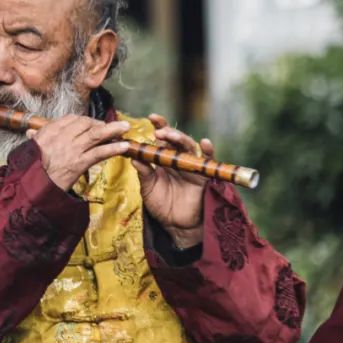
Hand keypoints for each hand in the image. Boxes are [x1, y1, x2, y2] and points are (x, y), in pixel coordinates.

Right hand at [31, 114, 132, 191]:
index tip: (91, 123)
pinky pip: (99, 153)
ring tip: (125, 127)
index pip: (71, 119)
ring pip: (95, 135)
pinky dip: (113, 148)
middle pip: (85, 124)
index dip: (84, 120)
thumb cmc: (30, 170)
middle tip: (110, 127)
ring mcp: (72, 150)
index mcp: (49, 132)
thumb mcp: (29, 150)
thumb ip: (34, 139)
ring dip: (113, 129)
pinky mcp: (79, 163)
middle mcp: (61, 137)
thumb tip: (31, 132)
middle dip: (99, 124)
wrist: (32, 187)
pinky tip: (124, 146)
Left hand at [133, 114, 210, 247]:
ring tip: (169, 135)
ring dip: (180, 139)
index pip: (161, 140)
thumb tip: (133, 156)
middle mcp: (178, 159)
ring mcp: (191, 166)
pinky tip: (204, 143)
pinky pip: (209, 161)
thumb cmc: (161, 205)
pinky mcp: (204, 176)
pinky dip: (208, 151)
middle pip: (175, 140)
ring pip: (188, 147)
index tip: (151, 117)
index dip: (158, 127)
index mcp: (163, 159)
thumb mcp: (148, 188)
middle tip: (158, 131)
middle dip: (167, 132)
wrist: (176, 225)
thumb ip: (144, 172)